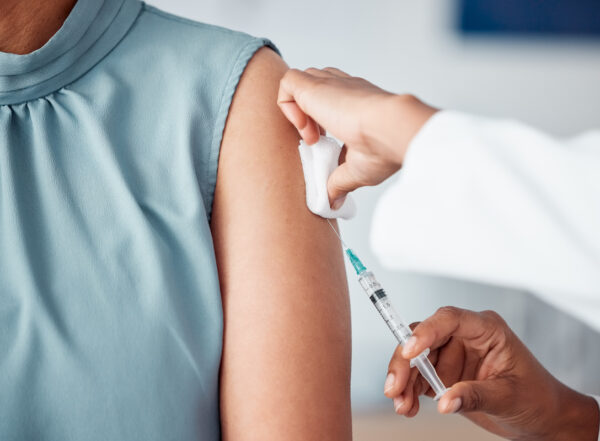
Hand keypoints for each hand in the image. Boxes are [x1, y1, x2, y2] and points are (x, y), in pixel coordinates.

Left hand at [278, 67, 436, 207]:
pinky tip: (303, 129)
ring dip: (297, 111)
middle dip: (307, 114)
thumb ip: (340, 182)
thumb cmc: (384, 148)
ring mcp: (330, 84)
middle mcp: (344, 88)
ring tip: (311, 137)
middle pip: (314, 87)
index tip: (325, 145)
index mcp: (358, 103)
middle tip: (316, 141)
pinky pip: (287, 83)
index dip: (321, 122)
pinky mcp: (314, 85)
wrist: (392, 130)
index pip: (332, 101)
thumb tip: (334, 202)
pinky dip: (287, 105)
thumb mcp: (357, 170)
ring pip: (300, 82)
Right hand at [383, 307, 599, 440]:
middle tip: (394, 387)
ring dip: (403, 381)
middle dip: (404, 362)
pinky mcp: (444, 373)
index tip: (409, 352)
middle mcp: (464, 336)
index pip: (449, 319)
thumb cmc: (537, 399)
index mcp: (485, 329)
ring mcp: (452, 354)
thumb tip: (444, 401)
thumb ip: (475, 396)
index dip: (426, 332)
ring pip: (415, 358)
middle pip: (423, 338)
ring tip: (401, 405)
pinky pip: (418, 377)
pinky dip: (408, 391)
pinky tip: (407, 407)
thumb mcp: (509, 397)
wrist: (542, 419)